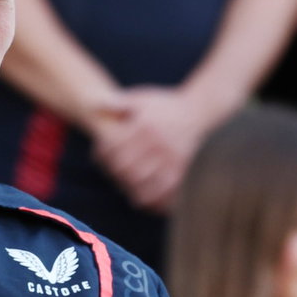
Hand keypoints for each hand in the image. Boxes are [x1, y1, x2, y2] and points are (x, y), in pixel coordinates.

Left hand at [90, 86, 217, 212]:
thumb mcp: (143, 97)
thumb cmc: (167, 104)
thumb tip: (95, 107)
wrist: (200, 110)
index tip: (98, 156)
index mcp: (144, 127)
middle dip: (114, 172)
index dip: (101, 154)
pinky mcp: (183, 170)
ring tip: (126, 188)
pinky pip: (165, 192)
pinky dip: (153, 199)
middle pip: (126, 168)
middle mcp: (157, 145)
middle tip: (111, 173)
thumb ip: (119, 103)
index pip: (114, 147)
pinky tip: (145, 199)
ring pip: (143, 184)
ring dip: (130, 188)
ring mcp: (171, 159)